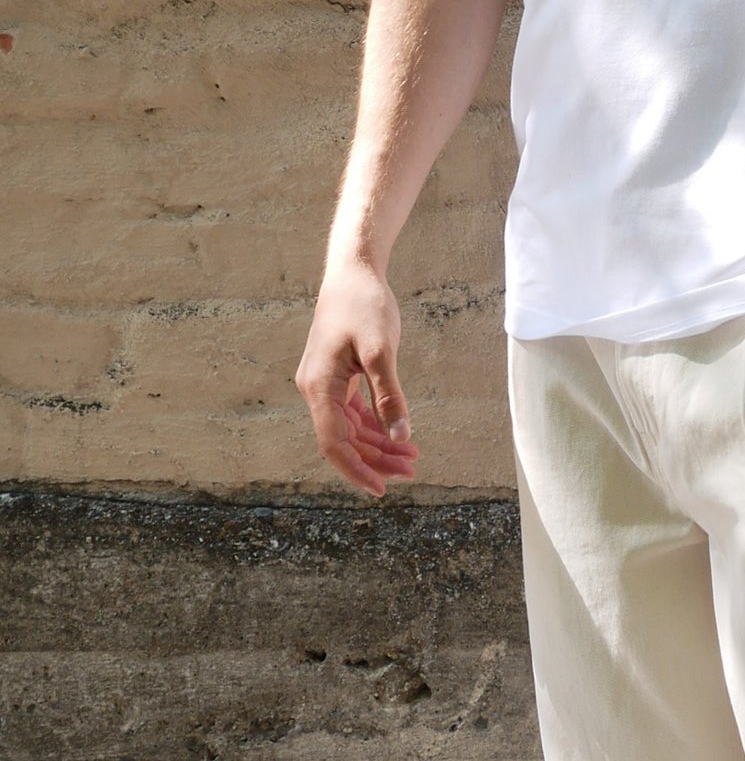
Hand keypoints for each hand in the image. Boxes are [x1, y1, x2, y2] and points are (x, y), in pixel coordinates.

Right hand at [294, 258, 419, 497]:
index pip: (334, 444)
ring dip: (377, 443)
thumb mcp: (380, 349)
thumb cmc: (363, 304)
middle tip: (412, 468)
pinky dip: (374, 424)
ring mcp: (324, 382)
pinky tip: (397, 433)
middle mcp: (315, 389)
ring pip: (349, 427)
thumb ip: (389, 395)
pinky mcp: (336, 374)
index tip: (381, 489)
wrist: (352, 270)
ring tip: (410, 455)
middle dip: (376, 458)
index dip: (357, 470)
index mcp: (319, 387)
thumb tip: (400, 436)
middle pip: (344, 440)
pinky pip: (352, 411)